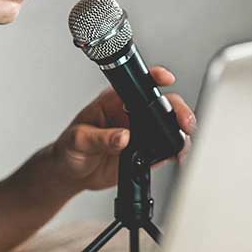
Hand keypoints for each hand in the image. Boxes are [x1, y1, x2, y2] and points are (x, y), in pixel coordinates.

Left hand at [49, 66, 195, 190]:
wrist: (70, 173)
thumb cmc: (69, 149)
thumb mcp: (79, 141)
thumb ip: (101, 138)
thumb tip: (123, 137)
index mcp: (113, 102)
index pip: (136, 84)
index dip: (154, 78)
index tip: (166, 79)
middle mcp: (129, 115)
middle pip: (161, 105)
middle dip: (177, 110)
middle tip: (182, 121)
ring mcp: (139, 133)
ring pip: (167, 127)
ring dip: (178, 133)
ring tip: (180, 144)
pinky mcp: (144, 152)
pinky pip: (164, 150)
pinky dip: (173, 152)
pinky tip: (174, 156)